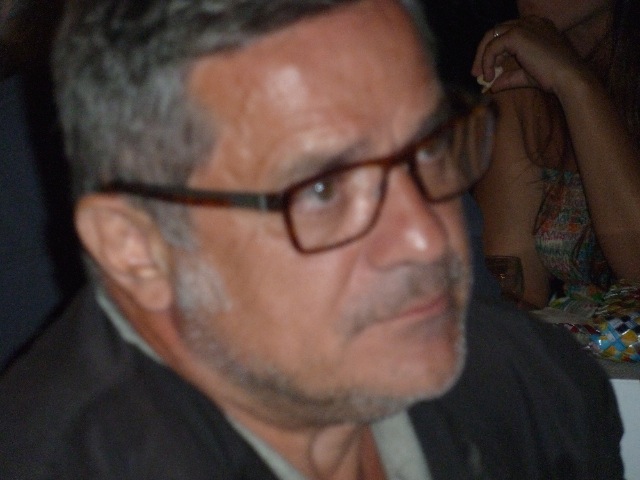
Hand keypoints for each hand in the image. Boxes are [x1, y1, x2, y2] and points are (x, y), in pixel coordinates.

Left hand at [471, 16, 590, 94]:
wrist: (569, 78)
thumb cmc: (554, 78)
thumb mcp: (527, 76)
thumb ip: (509, 78)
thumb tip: (492, 86)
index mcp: (537, 27)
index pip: (507, 33)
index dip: (494, 51)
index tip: (487, 70)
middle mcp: (531, 22)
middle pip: (496, 31)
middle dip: (483, 52)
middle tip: (476, 73)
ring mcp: (524, 26)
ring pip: (492, 37)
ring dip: (482, 58)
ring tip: (482, 77)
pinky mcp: (517, 34)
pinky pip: (493, 47)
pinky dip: (487, 62)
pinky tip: (490, 76)